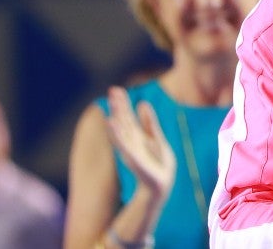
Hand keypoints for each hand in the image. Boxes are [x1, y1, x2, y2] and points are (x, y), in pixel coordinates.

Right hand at [105, 86, 175, 201]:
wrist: (161, 184)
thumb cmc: (157, 162)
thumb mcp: (155, 137)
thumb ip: (149, 122)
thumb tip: (142, 102)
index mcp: (136, 135)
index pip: (127, 116)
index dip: (122, 103)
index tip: (115, 89)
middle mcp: (130, 141)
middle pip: (123, 120)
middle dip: (118, 106)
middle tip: (112, 90)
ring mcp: (131, 150)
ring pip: (122, 131)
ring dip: (117, 118)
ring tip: (112, 104)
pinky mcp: (134, 159)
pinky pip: (124, 145)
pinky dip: (118, 135)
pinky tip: (112, 124)